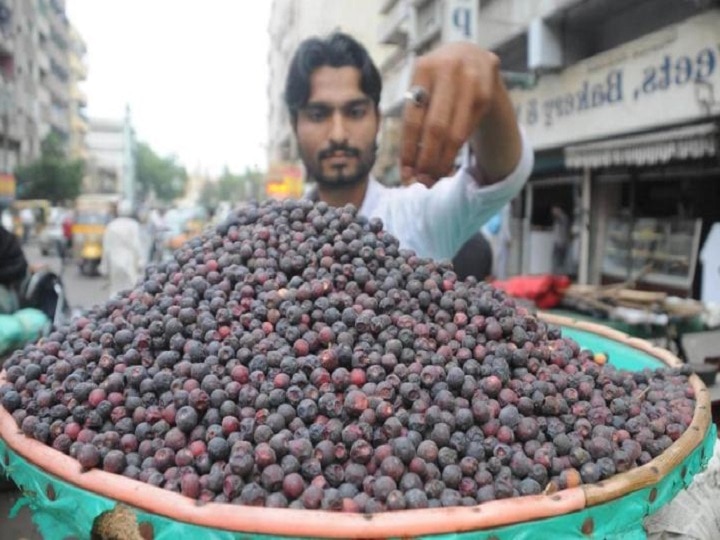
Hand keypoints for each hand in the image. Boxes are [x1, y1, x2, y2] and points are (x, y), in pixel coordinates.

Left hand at [400, 42, 502, 185]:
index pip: (412, 119)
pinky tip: (448, 163)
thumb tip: (408, 170)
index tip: (406, 174)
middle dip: (427, 160)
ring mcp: (471, 79)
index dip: (408, 150)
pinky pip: (468, 130)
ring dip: (443, 161)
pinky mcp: (487, 92)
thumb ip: (414, 119)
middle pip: (435, 128)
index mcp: (422, 68)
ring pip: (456, 133)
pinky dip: (457, 151)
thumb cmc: (438, 80)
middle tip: (421, 182)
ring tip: (433, 179)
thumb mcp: (422, 86)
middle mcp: (448, 70)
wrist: (471, 55)